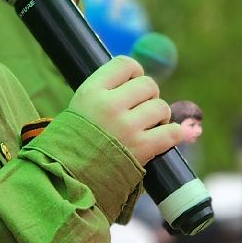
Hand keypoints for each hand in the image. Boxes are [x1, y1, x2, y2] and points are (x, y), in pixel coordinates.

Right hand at [69, 56, 183, 167]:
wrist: (69, 178)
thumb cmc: (75, 141)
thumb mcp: (81, 106)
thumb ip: (105, 91)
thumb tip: (137, 78)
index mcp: (92, 91)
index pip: (125, 64)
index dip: (135, 72)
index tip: (132, 84)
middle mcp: (110, 106)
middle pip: (148, 84)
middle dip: (149, 96)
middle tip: (141, 110)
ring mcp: (127, 127)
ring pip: (161, 107)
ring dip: (160, 116)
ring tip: (149, 126)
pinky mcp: (141, 149)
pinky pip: (172, 132)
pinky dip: (172, 134)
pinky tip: (163, 137)